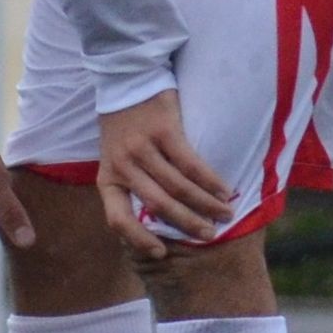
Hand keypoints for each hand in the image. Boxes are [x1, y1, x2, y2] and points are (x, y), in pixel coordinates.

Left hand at [96, 92, 235, 261]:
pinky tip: (224, 190)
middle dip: (188, 224)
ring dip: (205, 204)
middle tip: (209, 235)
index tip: (161, 254)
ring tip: (225, 214)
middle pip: (158, 205)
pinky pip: (191, 163)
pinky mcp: (163, 130)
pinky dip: (210, 181)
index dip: (139, 240)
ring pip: (178, 187)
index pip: (118, 218)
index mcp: (107, 177)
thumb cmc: (123, 124)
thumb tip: (156, 219)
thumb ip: (130, 184)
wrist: (125, 78)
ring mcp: (142, 148)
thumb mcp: (114, 158)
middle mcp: (123, 165)